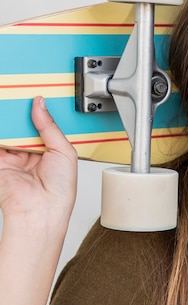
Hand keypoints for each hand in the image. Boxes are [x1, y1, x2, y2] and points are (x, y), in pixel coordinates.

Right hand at [0, 96, 77, 223]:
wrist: (40, 212)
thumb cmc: (59, 193)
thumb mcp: (64, 152)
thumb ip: (50, 126)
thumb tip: (40, 104)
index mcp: (50, 152)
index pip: (42, 125)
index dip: (39, 111)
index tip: (35, 94)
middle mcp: (31, 153)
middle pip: (23, 125)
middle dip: (22, 111)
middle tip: (20, 93)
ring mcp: (13, 156)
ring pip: (9, 129)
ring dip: (9, 116)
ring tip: (10, 98)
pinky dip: (2, 130)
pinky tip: (4, 117)